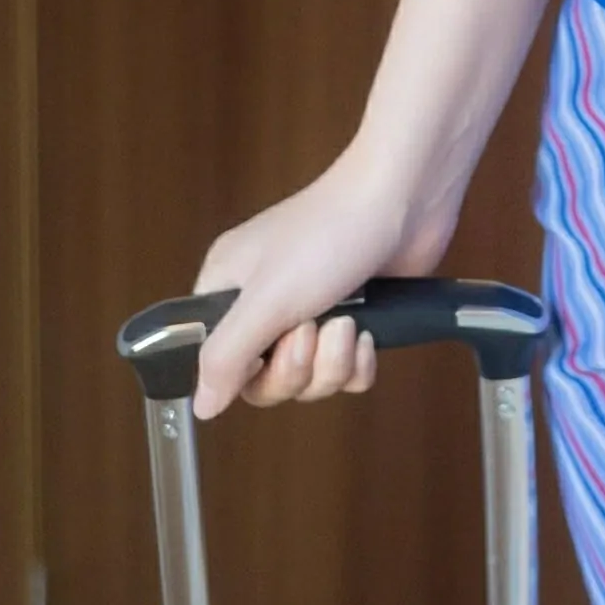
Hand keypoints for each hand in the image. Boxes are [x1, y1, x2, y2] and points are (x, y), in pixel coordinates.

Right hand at [190, 150, 433, 420]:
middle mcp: (266, 303)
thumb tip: (200, 405)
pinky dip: (359, 361)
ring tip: (348, 322)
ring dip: (332, 363)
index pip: (217, 361)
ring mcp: (313, 311)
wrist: (404, 199)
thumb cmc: (329, 232)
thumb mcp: (265, 299)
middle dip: (296, 368)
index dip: (244, 372)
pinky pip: (346, 373)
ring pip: (311, 381)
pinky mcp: (355, 319)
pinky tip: (368, 331)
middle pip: (266, 381)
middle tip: (313, 330)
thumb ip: (225, 356)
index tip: (268, 353)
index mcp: (229, 288)